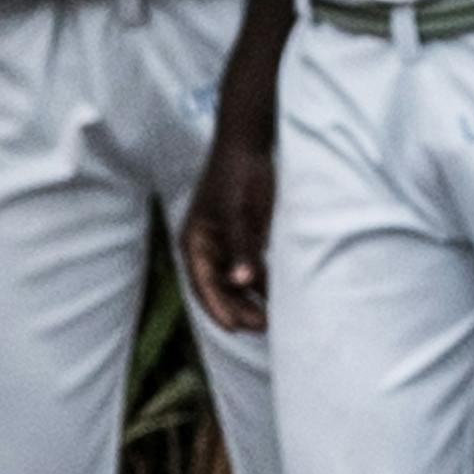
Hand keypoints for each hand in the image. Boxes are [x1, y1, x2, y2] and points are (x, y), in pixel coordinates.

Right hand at [181, 127, 274, 332]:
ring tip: (270, 320)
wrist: (251, 145)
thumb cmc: (238, 174)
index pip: (202, 284)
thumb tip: (242, 283)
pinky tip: (278, 301)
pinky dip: (262, 286)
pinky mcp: (246, 241)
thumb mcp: (238, 211)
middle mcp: (207, 249)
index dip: (217, 308)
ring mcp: (227, 246)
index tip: (234, 328)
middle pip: (219, 289)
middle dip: (237, 309)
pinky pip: (252, 271)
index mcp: (195, 242)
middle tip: (262, 327)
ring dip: (250, 302)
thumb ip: (241, 246)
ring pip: (236, 284)